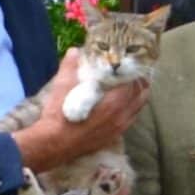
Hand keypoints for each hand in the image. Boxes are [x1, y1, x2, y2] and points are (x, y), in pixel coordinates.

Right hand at [17, 54, 148, 173]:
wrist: (54, 144)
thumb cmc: (60, 114)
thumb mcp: (63, 86)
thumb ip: (71, 67)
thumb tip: (75, 51)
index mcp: (114, 102)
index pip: (133, 83)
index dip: (132, 72)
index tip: (130, 65)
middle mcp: (122, 116)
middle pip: (141, 96)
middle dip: (140, 84)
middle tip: (135, 74)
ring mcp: (119, 128)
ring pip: (137, 110)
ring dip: (137, 98)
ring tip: (132, 88)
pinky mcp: (114, 137)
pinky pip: (130, 120)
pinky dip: (130, 111)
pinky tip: (122, 106)